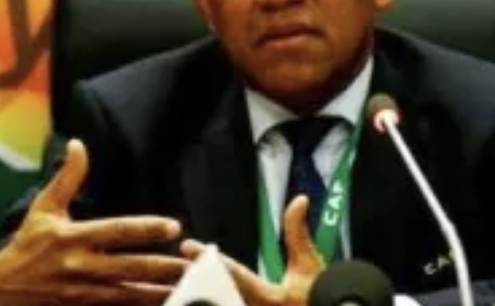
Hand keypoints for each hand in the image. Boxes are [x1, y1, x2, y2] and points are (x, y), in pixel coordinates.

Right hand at [0, 139, 187, 305]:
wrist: (0, 292)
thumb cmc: (27, 245)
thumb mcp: (44, 208)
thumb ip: (68, 177)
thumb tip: (78, 144)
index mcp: (74, 238)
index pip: (117, 231)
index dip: (147, 228)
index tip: (173, 226)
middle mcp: (81, 266)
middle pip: (129, 266)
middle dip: (161, 265)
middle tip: (191, 262)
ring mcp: (83, 291)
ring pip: (128, 293)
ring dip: (157, 291)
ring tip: (187, 285)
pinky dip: (139, 305)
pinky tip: (164, 302)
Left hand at [182, 195, 324, 305]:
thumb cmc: (320, 293)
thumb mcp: (309, 262)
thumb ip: (298, 232)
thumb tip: (300, 199)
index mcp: (267, 298)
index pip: (231, 273)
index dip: (207, 258)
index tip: (187, 245)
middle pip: (215, 298)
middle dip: (193, 282)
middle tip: (174, 268)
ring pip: (216, 305)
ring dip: (198, 296)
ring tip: (175, 286)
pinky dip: (211, 301)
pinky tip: (196, 297)